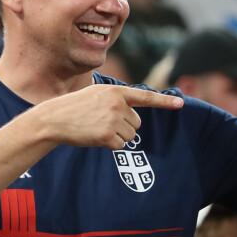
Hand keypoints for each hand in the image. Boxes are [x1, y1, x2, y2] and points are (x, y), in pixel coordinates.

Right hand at [33, 84, 182, 149]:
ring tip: (97, 128)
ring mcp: (112, 120)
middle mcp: (117, 104)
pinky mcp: (107, 135)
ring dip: (117, 136)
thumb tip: (135, 116)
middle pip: (137, 123)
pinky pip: (120, 146)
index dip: (164, 102)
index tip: (181, 104)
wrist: (55, 119)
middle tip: (102, 122)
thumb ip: (117, 99)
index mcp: (115, 91)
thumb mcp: (97, 94)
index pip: (145, 97)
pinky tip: (95, 137)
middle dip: (124, 126)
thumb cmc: (75, 107)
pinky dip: (110, 145)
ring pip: (130, 136)